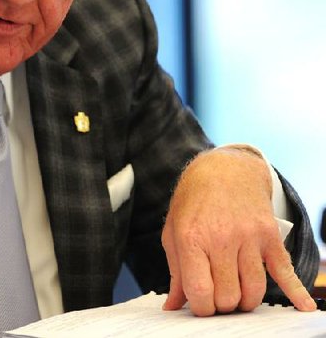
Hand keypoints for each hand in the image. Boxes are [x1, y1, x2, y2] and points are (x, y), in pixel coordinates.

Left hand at [161, 147, 315, 315]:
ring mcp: (249, 236)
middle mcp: (221, 238)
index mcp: (192, 238)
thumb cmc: (193, 203)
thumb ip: (176, 272)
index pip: (200, 290)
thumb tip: (173, 306)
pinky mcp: (270, 235)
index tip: (202, 306)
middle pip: (229, 295)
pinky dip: (295, 291)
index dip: (202, 308)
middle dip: (223, 305)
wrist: (224, 169)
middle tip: (219, 299)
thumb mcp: (174, 233)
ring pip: (254, 289)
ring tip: (237, 296)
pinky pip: (284, 269)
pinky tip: (303, 306)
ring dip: (246, 301)